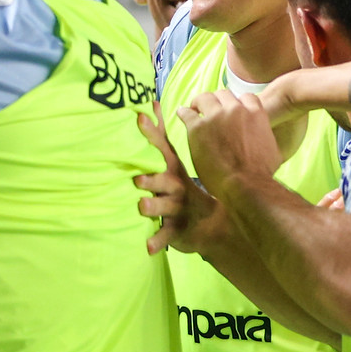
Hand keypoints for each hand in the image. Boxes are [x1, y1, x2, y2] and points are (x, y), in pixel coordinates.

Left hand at [135, 109, 226, 254]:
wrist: (212, 222)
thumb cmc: (182, 187)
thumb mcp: (172, 160)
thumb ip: (159, 134)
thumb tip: (150, 103)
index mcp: (173, 168)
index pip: (161, 148)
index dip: (151, 134)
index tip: (139, 118)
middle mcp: (177, 186)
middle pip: (165, 179)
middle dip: (153, 177)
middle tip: (138, 177)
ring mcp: (179, 207)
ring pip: (167, 206)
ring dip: (155, 206)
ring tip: (142, 206)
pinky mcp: (179, 229)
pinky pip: (168, 235)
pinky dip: (159, 241)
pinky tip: (148, 248)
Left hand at [180, 89, 283, 199]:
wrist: (246, 184)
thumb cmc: (261, 173)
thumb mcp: (272, 149)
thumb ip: (265, 136)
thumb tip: (264, 138)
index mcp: (255, 113)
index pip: (246, 98)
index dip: (237, 104)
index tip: (231, 110)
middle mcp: (236, 109)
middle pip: (223, 94)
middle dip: (217, 102)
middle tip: (210, 109)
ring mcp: (216, 116)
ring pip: (205, 98)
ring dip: (200, 103)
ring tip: (195, 109)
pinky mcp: (198, 127)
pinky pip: (187, 113)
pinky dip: (184, 113)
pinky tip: (182, 115)